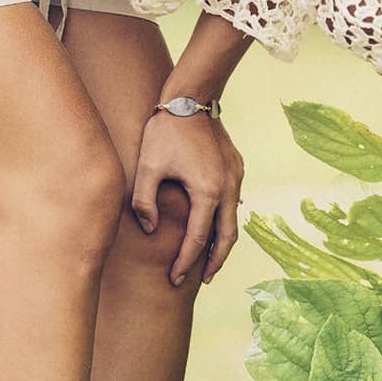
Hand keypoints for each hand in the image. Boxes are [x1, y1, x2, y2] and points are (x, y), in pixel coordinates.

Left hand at [131, 111, 245, 285]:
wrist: (192, 99)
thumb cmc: (166, 132)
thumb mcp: (147, 167)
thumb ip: (145, 202)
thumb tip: (150, 229)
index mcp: (208, 191)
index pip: (198, 238)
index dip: (186, 261)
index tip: (174, 278)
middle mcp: (229, 188)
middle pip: (227, 237)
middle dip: (215, 261)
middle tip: (203, 280)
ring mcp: (236, 177)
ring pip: (234, 220)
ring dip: (222, 242)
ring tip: (209, 259)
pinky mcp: (236, 168)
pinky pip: (234, 203)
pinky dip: (225, 221)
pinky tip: (214, 225)